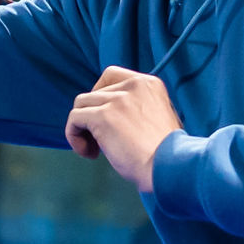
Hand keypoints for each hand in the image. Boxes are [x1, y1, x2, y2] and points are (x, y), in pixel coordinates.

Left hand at [65, 65, 182, 194]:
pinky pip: (74, 119)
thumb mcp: (159, 119)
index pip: (111, 75)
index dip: (100, 95)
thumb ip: (139, 109)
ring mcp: (117, 99)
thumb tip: (113, 116)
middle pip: (93, 93)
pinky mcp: (103, 116)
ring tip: (95, 151)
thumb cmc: (166, 155)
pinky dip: (74, 136)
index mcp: (149, 84)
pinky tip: (89, 154)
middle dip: (92, 117)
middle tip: (101, 141)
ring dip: (82, 129)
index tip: (105, 118)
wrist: (169, 167)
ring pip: (81, 105)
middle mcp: (133, 85)